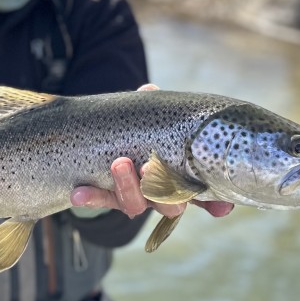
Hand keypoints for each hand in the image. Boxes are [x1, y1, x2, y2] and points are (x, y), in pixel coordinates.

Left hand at [69, 84, 233, 220]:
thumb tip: (148, 92)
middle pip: (170, 203)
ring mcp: (136, 198)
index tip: (221, 208)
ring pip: (136, 204)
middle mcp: (161, 193)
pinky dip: (91, 197)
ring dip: (127, 186)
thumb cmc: (146, 132)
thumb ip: (153, 109)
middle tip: (149, 167)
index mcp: (181, 176)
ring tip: (118, 163)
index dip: (215, 204)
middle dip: (162, 190)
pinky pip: (101, 201)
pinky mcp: (109, 198)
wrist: (111, 148)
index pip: (203, 194)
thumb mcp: (151, 119)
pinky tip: (78, 193)